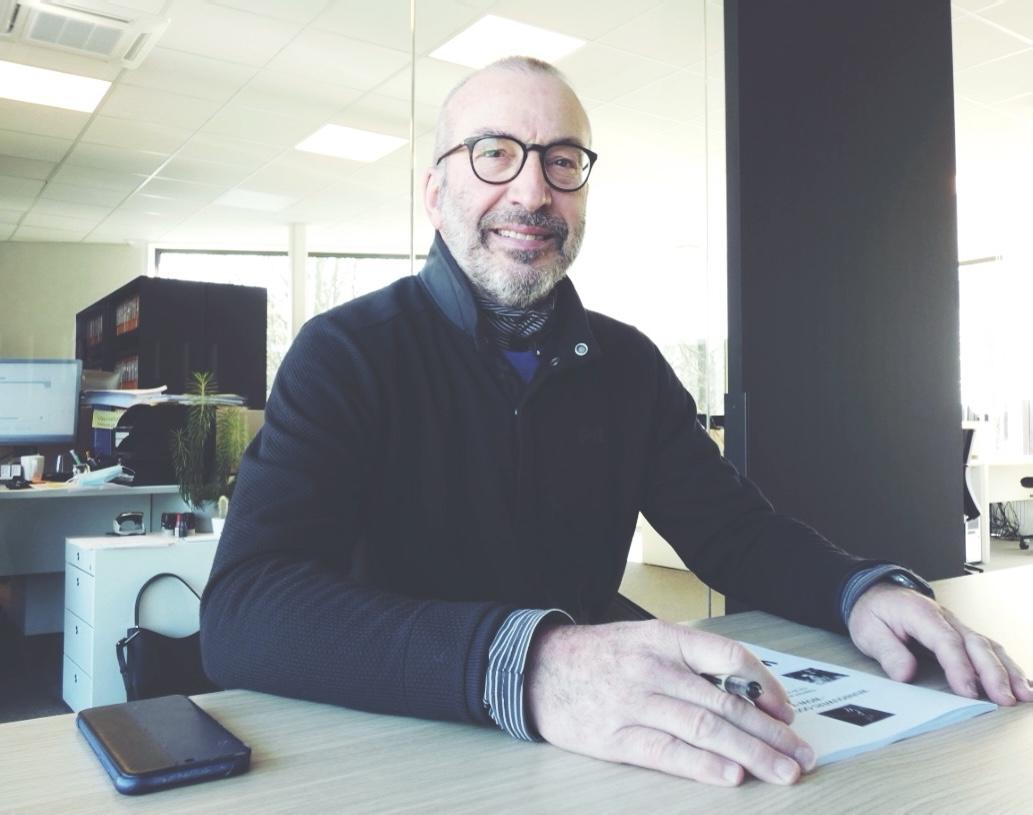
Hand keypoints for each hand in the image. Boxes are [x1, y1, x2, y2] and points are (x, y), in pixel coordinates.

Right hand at [524, 620, 815, 785]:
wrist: (536, 667)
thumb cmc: (598, 656)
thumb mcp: (643, 641)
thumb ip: (688, 662)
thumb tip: (744, 696)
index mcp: (663, 638)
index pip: (727, 656)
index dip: (765, 687)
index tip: (788, 713)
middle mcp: (653, 667)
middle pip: (724, 702)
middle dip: (770, 733)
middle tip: (802, 756)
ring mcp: (634, 702)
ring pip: (704, 728)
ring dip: (750, 754)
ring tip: (782, 772)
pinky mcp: (615, 736)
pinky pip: (667, 751)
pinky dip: (702, 765)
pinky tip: (730, 775)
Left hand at [847, 583, 1032, 704]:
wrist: (874, 594)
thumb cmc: (873, 611)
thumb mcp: (867, 630)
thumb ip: (888, 652)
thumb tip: (905, 674)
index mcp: (920, 614)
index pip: (946, 642)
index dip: (959, 667)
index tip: (968, 691)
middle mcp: (945, 618)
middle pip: (975, 644)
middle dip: (993, 673)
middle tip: (1004, 699)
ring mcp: (956, 626)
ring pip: (988, 646)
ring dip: (1007, 671)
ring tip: (1023, 695)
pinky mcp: (961, 635)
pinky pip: (988, 649)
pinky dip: (1006, 666)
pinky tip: (1019, 683)